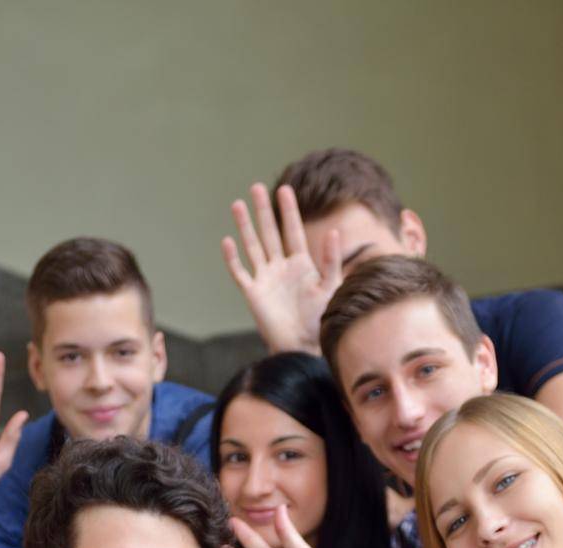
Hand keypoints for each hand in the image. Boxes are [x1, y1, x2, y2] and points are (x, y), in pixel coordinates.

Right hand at [221, 183, 340, 355]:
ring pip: (253, 246)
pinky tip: (227, 241)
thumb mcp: (330, 286)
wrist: (303, 345)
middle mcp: (281, 267)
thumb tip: (335, 231)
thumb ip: (331, 260)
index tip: (284, 189)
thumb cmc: (320, 319)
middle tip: (256, 187)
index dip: (288, 211)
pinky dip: (233, 258)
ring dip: (245, 226)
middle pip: (270, 233)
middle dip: (263, 211)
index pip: (292, 230)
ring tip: (237, 204)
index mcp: (301, 263)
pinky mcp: (253, 293)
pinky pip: (240, 272)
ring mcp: (265, 279)